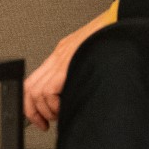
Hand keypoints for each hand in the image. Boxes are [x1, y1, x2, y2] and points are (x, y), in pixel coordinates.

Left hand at [22, 7, 114, 130]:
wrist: (118, 25)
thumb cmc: (110, 41)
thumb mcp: (89, 57)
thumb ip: (78, 73)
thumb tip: (73, 98)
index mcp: (61, 56)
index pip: (34, 81)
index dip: (31, 103)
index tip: (38, 117)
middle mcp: (57, 57)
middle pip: (30, 88)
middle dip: (33, 111)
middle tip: (43, 123)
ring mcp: (60, 60)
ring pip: (37, 91)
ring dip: (46, 110)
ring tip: (58, 116)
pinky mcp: (67, 65)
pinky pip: (48, 90)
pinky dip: (53, 104)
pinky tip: (64, 107)